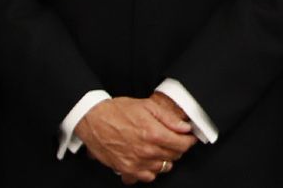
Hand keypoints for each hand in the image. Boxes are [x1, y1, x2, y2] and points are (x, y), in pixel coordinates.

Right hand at [77, 96, 194, 182]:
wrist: (93, 120)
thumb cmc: (118, 111)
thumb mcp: (148, 106)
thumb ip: (169, 118)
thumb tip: (185, 128)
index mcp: (154, 134)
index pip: (183, 145)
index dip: (189, 140)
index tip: (189, 137)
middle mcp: (146, 151)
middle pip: (174, 156)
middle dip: (177, 147)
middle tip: (174, 140)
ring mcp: (136, 162)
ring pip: (163, 167)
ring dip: (165, 159)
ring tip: (161, 149)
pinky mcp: (126, 169)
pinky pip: (147, 177)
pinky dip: (151, 170)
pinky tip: (149, 160)